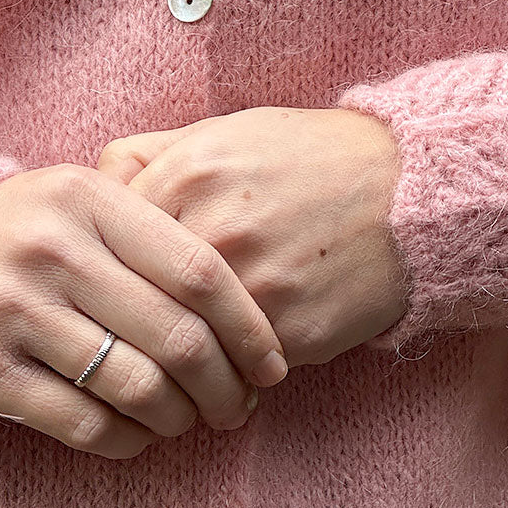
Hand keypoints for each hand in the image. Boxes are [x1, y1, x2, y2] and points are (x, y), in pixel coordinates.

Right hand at [0, 164, 287, 457]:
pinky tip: (143, 434)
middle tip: (240, 406)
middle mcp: (49, 250)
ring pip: (137, 388)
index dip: (250, 327)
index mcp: (88, 197)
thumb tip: (255, 298)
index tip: (273, 364)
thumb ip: (161, 222)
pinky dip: (131, 441)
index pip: (199, 270)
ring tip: (193, 420)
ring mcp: (11, 312)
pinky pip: (86, 425)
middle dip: (227, 386)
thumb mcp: (88, 197)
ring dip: (182, 418)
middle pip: (176, 337)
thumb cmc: (36, 233)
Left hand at [96, 106, 409, 367]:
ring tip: (178, 374)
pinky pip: (237, 370)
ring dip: (177, 367)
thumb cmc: (308, 158)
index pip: (108, 244)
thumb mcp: (225, 130)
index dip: (106, 272)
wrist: (411, 191)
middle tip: (124, 350)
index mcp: (189, 175)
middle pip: (139, 303)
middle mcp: (216, 231)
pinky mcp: (292, 331)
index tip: (112, 290)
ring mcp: (256, 286)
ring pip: (184, 347)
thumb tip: (96, 189)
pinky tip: (234, 374)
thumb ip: (150, 154)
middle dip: (129, 332)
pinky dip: (230, 377)